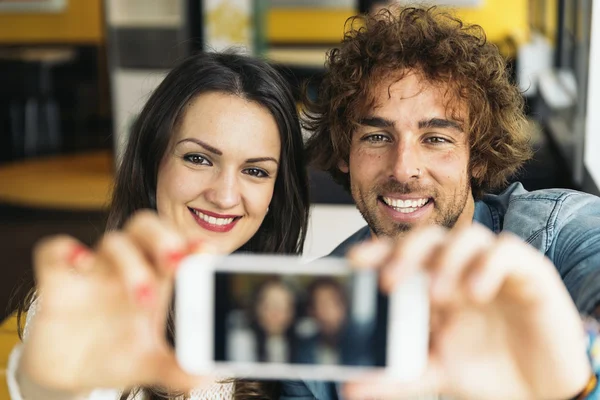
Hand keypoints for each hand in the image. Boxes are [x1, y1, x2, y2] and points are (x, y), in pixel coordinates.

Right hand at [19, 211, 209, 393]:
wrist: (71, 372)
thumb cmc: (117, 355)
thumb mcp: (148, 364)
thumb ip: (176, 369)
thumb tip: (206, 377)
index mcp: (156, 279)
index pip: (176, 246)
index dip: (191, 243)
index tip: (206, 251)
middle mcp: (127, 267)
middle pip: (146, 228)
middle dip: (163, 238)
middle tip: (177, 261)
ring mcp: (93, 271)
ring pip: (112, 241)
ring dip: (131, 264)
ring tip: (144, 297)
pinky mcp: (57, 280)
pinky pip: (55, 250)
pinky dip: (65, 250)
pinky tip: (81, 263)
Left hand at [344, 224, 590, 399]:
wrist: (539, 391)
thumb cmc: (485, 369)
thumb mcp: (434, 374)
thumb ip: (395, 377)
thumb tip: (350, 389)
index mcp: (432, 285)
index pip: (400, 254)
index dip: (377, 251)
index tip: (353, 261)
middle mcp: (459, 269)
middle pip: (428, 238)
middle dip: (404, 253)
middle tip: (390, 282)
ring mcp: (492, 266)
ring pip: (467, 236)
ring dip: (447, 259)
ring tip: (440, 296)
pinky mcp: (527, 271)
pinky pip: (507, 250)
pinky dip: (488, 265)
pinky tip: (477, 292)